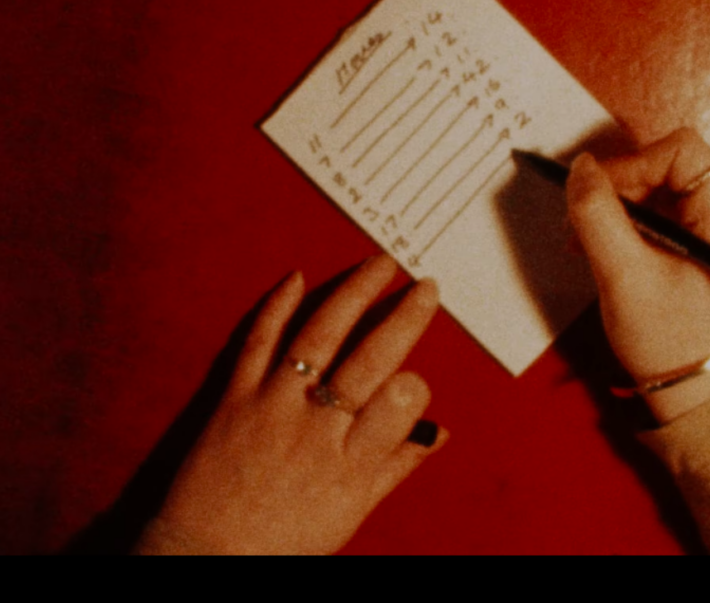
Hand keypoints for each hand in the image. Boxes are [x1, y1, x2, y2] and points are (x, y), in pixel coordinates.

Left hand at [135, 254, 446, 555]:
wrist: (205, 555)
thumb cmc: (281, 541)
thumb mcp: (349, 514)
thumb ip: (394, 467)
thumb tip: (438, 434)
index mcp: (349, 464)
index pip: (397, 406)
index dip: (415, 385)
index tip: (421, 368)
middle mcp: (315, 428)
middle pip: (368, 360)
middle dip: (403, 318)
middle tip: (426, 286)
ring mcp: (273, 404)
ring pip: (319, 336)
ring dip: (353, 294)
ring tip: (380, 264)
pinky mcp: (236, 393)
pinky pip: (258, 340)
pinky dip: (276, 305)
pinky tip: (296, 277)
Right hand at [566, 127, 709, 423]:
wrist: (695, 395)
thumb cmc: (672, 343)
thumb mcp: (624, 277)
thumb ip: (598, 216)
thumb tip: (581, 167)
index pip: (681, 152)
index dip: (634, 165)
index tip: (599, 198)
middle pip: (664, 165)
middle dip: (617, 189)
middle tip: (583, 224)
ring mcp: (704, 230)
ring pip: (655, 187)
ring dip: (615, 207)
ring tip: (587, 242)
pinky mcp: (691, 243)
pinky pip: (655, 212)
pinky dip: (624, 224)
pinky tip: (604, 250)